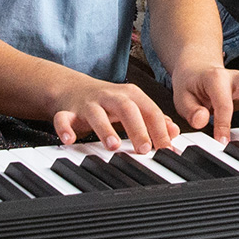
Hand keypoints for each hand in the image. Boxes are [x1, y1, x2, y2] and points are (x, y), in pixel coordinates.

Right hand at [52, 76, 179, 152]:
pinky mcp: (68, 111)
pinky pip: (64, 119)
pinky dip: (65, 128)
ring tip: (113, 146)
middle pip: (127, 109)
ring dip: (105, 130)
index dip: (160, 129)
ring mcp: (88, 104)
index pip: (150, 110)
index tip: (166, 149)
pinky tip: (69, 140)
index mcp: (130, 95)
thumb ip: (153, 119)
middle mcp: (110, 97)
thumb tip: (174, 133)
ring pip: (97, 114)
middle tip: (144, 148)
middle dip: (137, 128)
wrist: (72, 88)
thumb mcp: (133, 107)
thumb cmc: (108, 102)